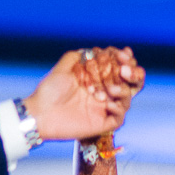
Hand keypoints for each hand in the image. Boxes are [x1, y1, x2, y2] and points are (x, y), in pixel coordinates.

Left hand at [24, 47, 144, 140]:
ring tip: (111, 89)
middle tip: (126, 69)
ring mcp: (104, 108)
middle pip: (132, 84)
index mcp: (98, 79)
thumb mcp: (63, 67)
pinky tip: (109, 103)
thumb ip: (78, 56)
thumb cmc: (49, 91)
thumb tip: (93, 50)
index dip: (126, 60)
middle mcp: (104, 93)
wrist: (40, 112)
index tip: (123, 53)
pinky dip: (119, 109)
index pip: (120, 68)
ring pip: (127, 99)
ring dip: (124, 91)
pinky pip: (119, 118)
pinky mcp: (102, 123)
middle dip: (135, 74)